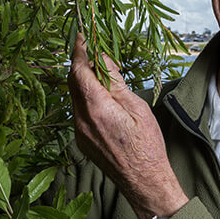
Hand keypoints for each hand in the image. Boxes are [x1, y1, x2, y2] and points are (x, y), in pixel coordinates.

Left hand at [69, 34, 187, 218]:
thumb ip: (115, 83)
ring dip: (84, 81)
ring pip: (74, 96)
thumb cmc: (146, 146)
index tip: (82, 36)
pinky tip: (103, 98)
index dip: (79, 51)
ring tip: (103, 75)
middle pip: (73, 81)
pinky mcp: (81, 139)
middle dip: (81, 63)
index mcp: (96, 107)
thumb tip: (101, 60)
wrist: (143, 182)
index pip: (78, 70)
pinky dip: (86, 98)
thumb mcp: (137, 107)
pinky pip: (78, 111)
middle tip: (96, 52)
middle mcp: (81, 119)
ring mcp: (78, 131)